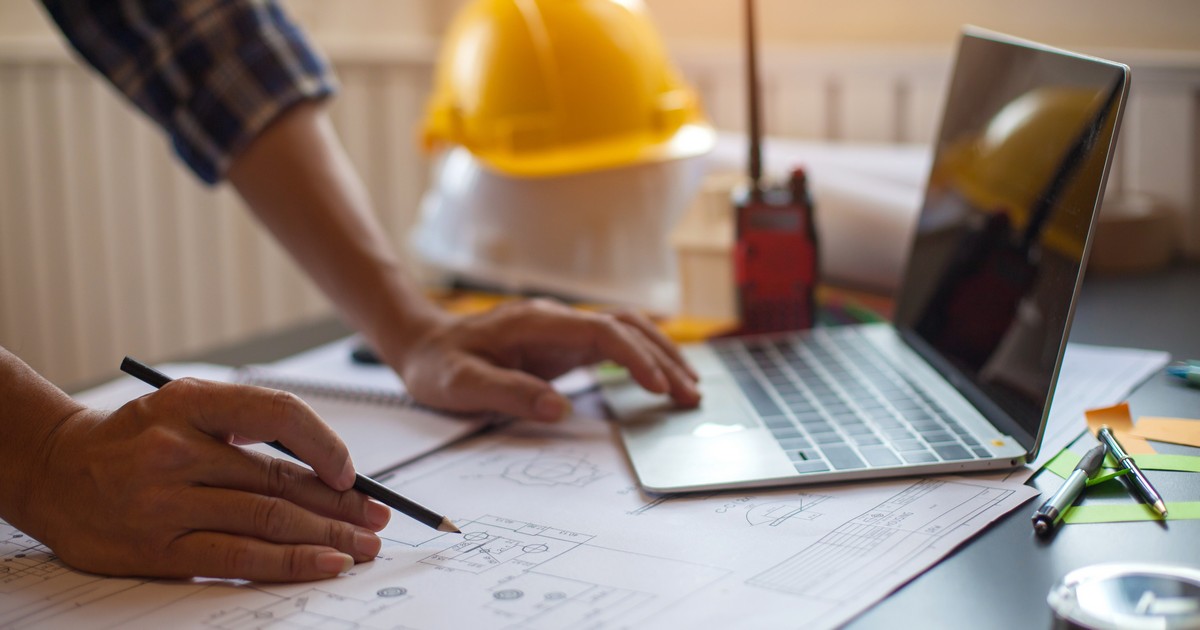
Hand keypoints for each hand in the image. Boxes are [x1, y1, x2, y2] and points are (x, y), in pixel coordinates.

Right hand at [19, 378, 390, 581]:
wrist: (53, 470)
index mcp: (190, 402)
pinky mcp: (158, 549)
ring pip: (268, 519)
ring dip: (326, 536)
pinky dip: (289, 562)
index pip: (278, 415)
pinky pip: (238, 558)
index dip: (326, 444)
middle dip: (340, 504)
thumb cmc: (134, 439)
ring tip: (363, 546)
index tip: (351, 473)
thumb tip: (327, 468)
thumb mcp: (184, 407)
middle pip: (281, 479)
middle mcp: (177, 448)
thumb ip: (246, 427)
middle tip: (379, 519)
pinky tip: (324, 563)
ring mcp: (165, 501)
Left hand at [394, 298, 701, 421]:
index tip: (658, 386)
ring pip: (626, 330)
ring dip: (660, 355)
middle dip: (663, 358)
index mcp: (535, 322)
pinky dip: (643, 357)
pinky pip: (614, 344)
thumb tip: (558, 408)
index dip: (634, 356)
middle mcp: (556, 319)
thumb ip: (508, 392)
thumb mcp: (461, 384)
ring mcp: (563, 328)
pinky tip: (664, 375)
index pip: (600, 331)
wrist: (424, 344)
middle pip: (625, 326)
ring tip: (689, 388)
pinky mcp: (564, 343)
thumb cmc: (439, 364)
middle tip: (691, 395)